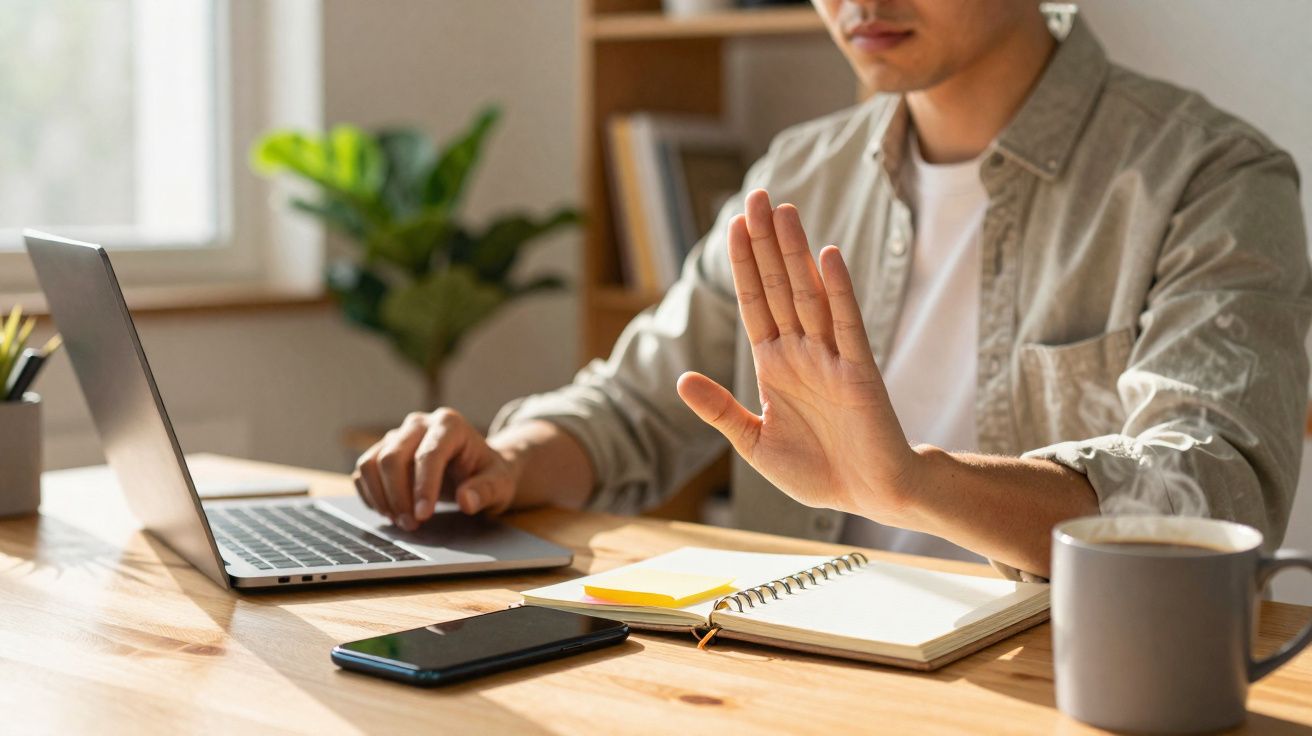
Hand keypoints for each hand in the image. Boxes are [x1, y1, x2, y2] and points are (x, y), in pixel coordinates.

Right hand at [352, 409, 516, 529]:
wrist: (478, 469)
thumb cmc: (489, 475)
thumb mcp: (499, 484)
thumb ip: (486, 491)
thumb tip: (467, 501)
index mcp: (450, 424)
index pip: (429, 454)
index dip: (423, 487)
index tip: (423, 516)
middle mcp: (419, 424)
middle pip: (392, 457)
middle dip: (398, 496)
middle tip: (412, 526)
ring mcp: (398, 435)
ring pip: (372, 463)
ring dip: (381, 498)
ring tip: (401, 522)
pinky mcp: (383, 450)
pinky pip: (364, 471)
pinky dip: (371, 495)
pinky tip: (390, 513)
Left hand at [677, 190, 921, 522]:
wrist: (870, 495)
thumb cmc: (818, 471)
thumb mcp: (755, 443)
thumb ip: (721, 411)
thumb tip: (681, 380)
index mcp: (776, 366)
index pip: (754, 304)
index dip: (744, 265)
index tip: (734, 225)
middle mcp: (802, 352)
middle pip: (778, 286)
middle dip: (766, 243)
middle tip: (757, 197)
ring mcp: (831, 358)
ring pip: (808, 294)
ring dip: (795, 253)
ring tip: (784, 211)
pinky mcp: (860, 371)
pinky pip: (847, 324)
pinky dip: (838, 291)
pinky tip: (827, 257)